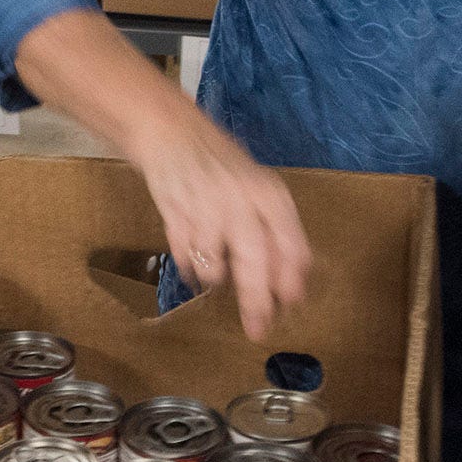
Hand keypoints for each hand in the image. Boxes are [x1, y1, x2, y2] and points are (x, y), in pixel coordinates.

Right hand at [135, 112, 311, 341]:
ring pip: (216, 268)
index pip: (290, 245)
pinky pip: (187, 260)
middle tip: (259, 329)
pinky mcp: (174, 218)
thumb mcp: (257, 188)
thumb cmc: (221, 164)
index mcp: (268, 194)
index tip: (292, 303)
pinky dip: (192, 269)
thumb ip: (274, 229)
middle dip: (257, 302)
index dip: (291, 279)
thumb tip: (292, 280)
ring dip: (217, 280)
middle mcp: (241, 203)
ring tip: (218, 277)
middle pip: (255, 264)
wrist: (169, 132)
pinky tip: (195, 265)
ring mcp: (205, 211)